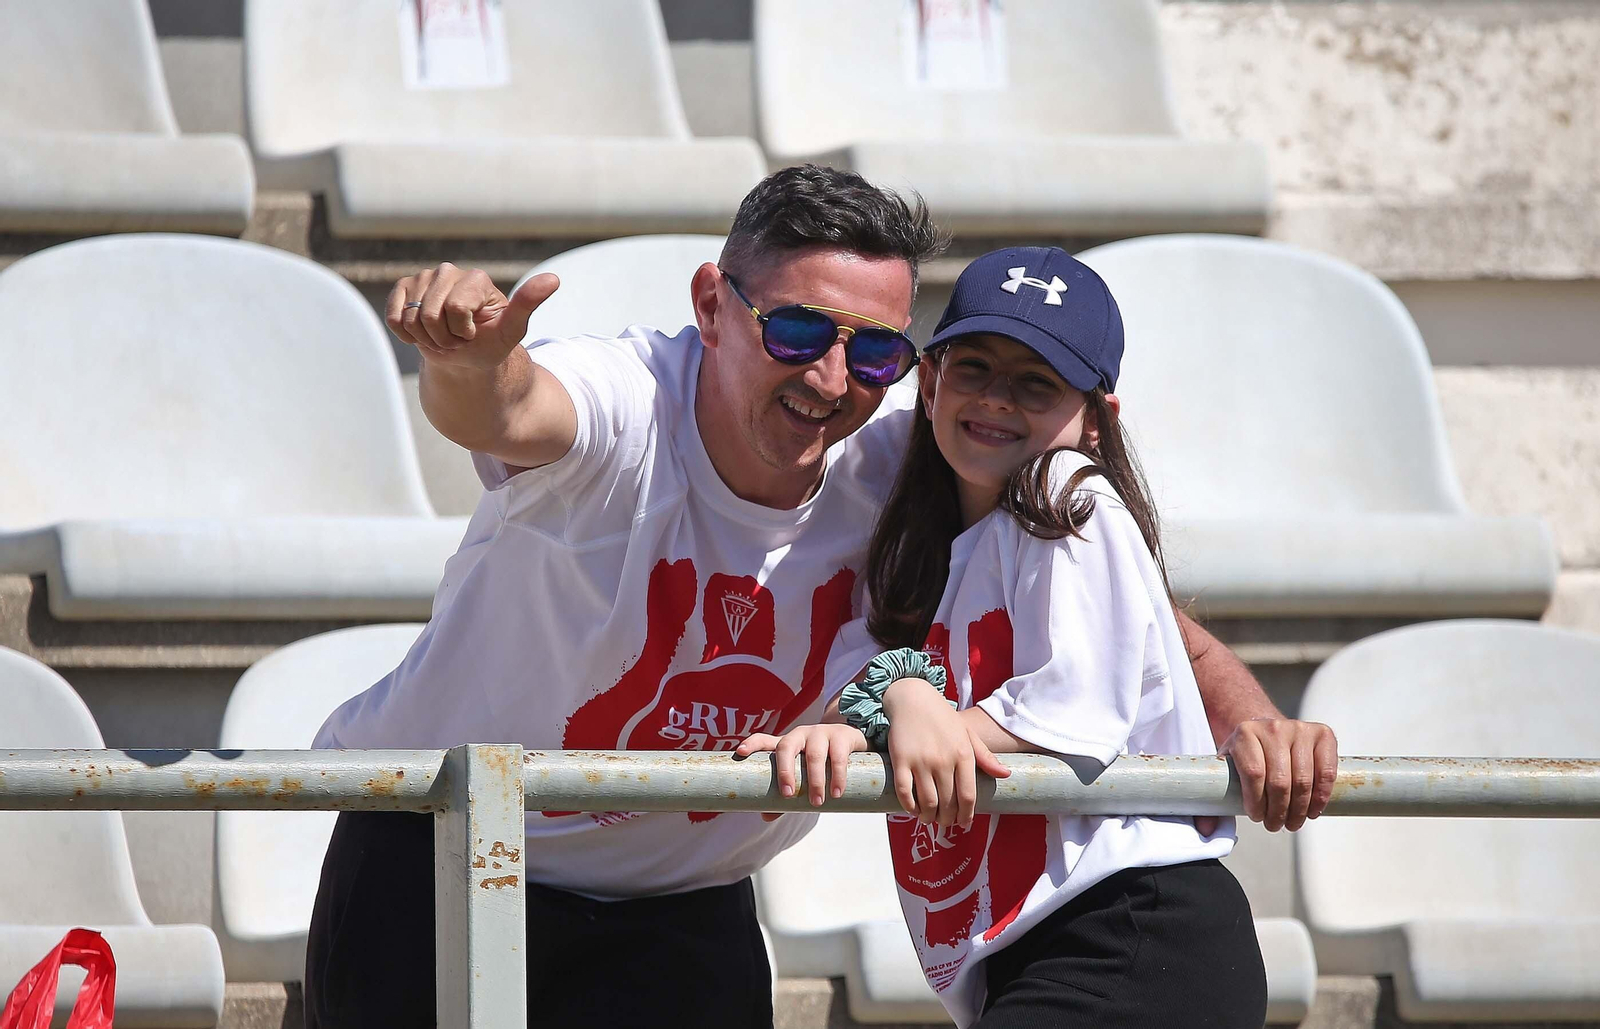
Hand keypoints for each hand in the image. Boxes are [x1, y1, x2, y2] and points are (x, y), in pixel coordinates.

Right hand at [387, 264, 559, 369]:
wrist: (465, 355)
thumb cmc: (490, 343)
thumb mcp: (511, 330)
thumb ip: (528, 304)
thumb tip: (554, 279)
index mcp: (476, 278)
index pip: (456, 309)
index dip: (462, 332)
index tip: (473, 334)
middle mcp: (449, 271)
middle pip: (430, 315)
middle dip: (443, 337)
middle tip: (456, 338)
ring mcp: (424, 277)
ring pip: (411, 318)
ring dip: (426, 338)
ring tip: (442, 335)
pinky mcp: (403, 288)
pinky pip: (394, 317)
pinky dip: (406, 334)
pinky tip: (421, 333)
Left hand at [736, 724, 867, 821]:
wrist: (851, 740)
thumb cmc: (820, 761)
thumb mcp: (803, 774)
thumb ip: (787, 793)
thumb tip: (765, 817)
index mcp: (786, 744)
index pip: (764, 740)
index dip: (751, 744)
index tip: (740, 752)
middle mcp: (799, 735)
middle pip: (785, 747)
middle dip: (785, 771)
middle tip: (788, 795)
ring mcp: (820, 733)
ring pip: (813, 754)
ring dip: (815, 780)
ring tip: (817, 803)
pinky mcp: (840, 736)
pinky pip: (837, 756)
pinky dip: (837, 776)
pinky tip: (836, 792)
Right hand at [884, 680, 1008, 830]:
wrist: (913, 699)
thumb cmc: (943, 719)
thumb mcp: (967, 734)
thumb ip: (985, 756)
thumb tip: (1005, 775)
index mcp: (963, 754)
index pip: (968, 795)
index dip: (966, 815)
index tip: (963, 823)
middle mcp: (943, 759)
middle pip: (948, 803)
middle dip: (947, 820)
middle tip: (945, 823)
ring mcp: (921, 760)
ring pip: (927, 801)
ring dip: (929, 817)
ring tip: (929, 819)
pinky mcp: (900, 759)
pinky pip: (905, 792)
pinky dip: (909, 806)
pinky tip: (913, 809)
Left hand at [1202, 718, 1337, 833]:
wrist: (1269, 732)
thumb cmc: (1248, 756)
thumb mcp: (1227, 770)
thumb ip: (1212, 799)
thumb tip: (1206, 831)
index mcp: (1245, 733)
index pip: (1253, 773)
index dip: (1257, 802)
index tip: (1257, 817)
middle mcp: (1273, 727)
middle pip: (1280, 781)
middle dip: (1278, 812)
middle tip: (1275, 826)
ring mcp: (1300, 729)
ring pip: (1303, 780)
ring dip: (1299, 809)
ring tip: (1293, 822)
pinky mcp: (1323, 734)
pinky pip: (1326, 772)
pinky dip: (1321, 796)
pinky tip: (1312, 810)